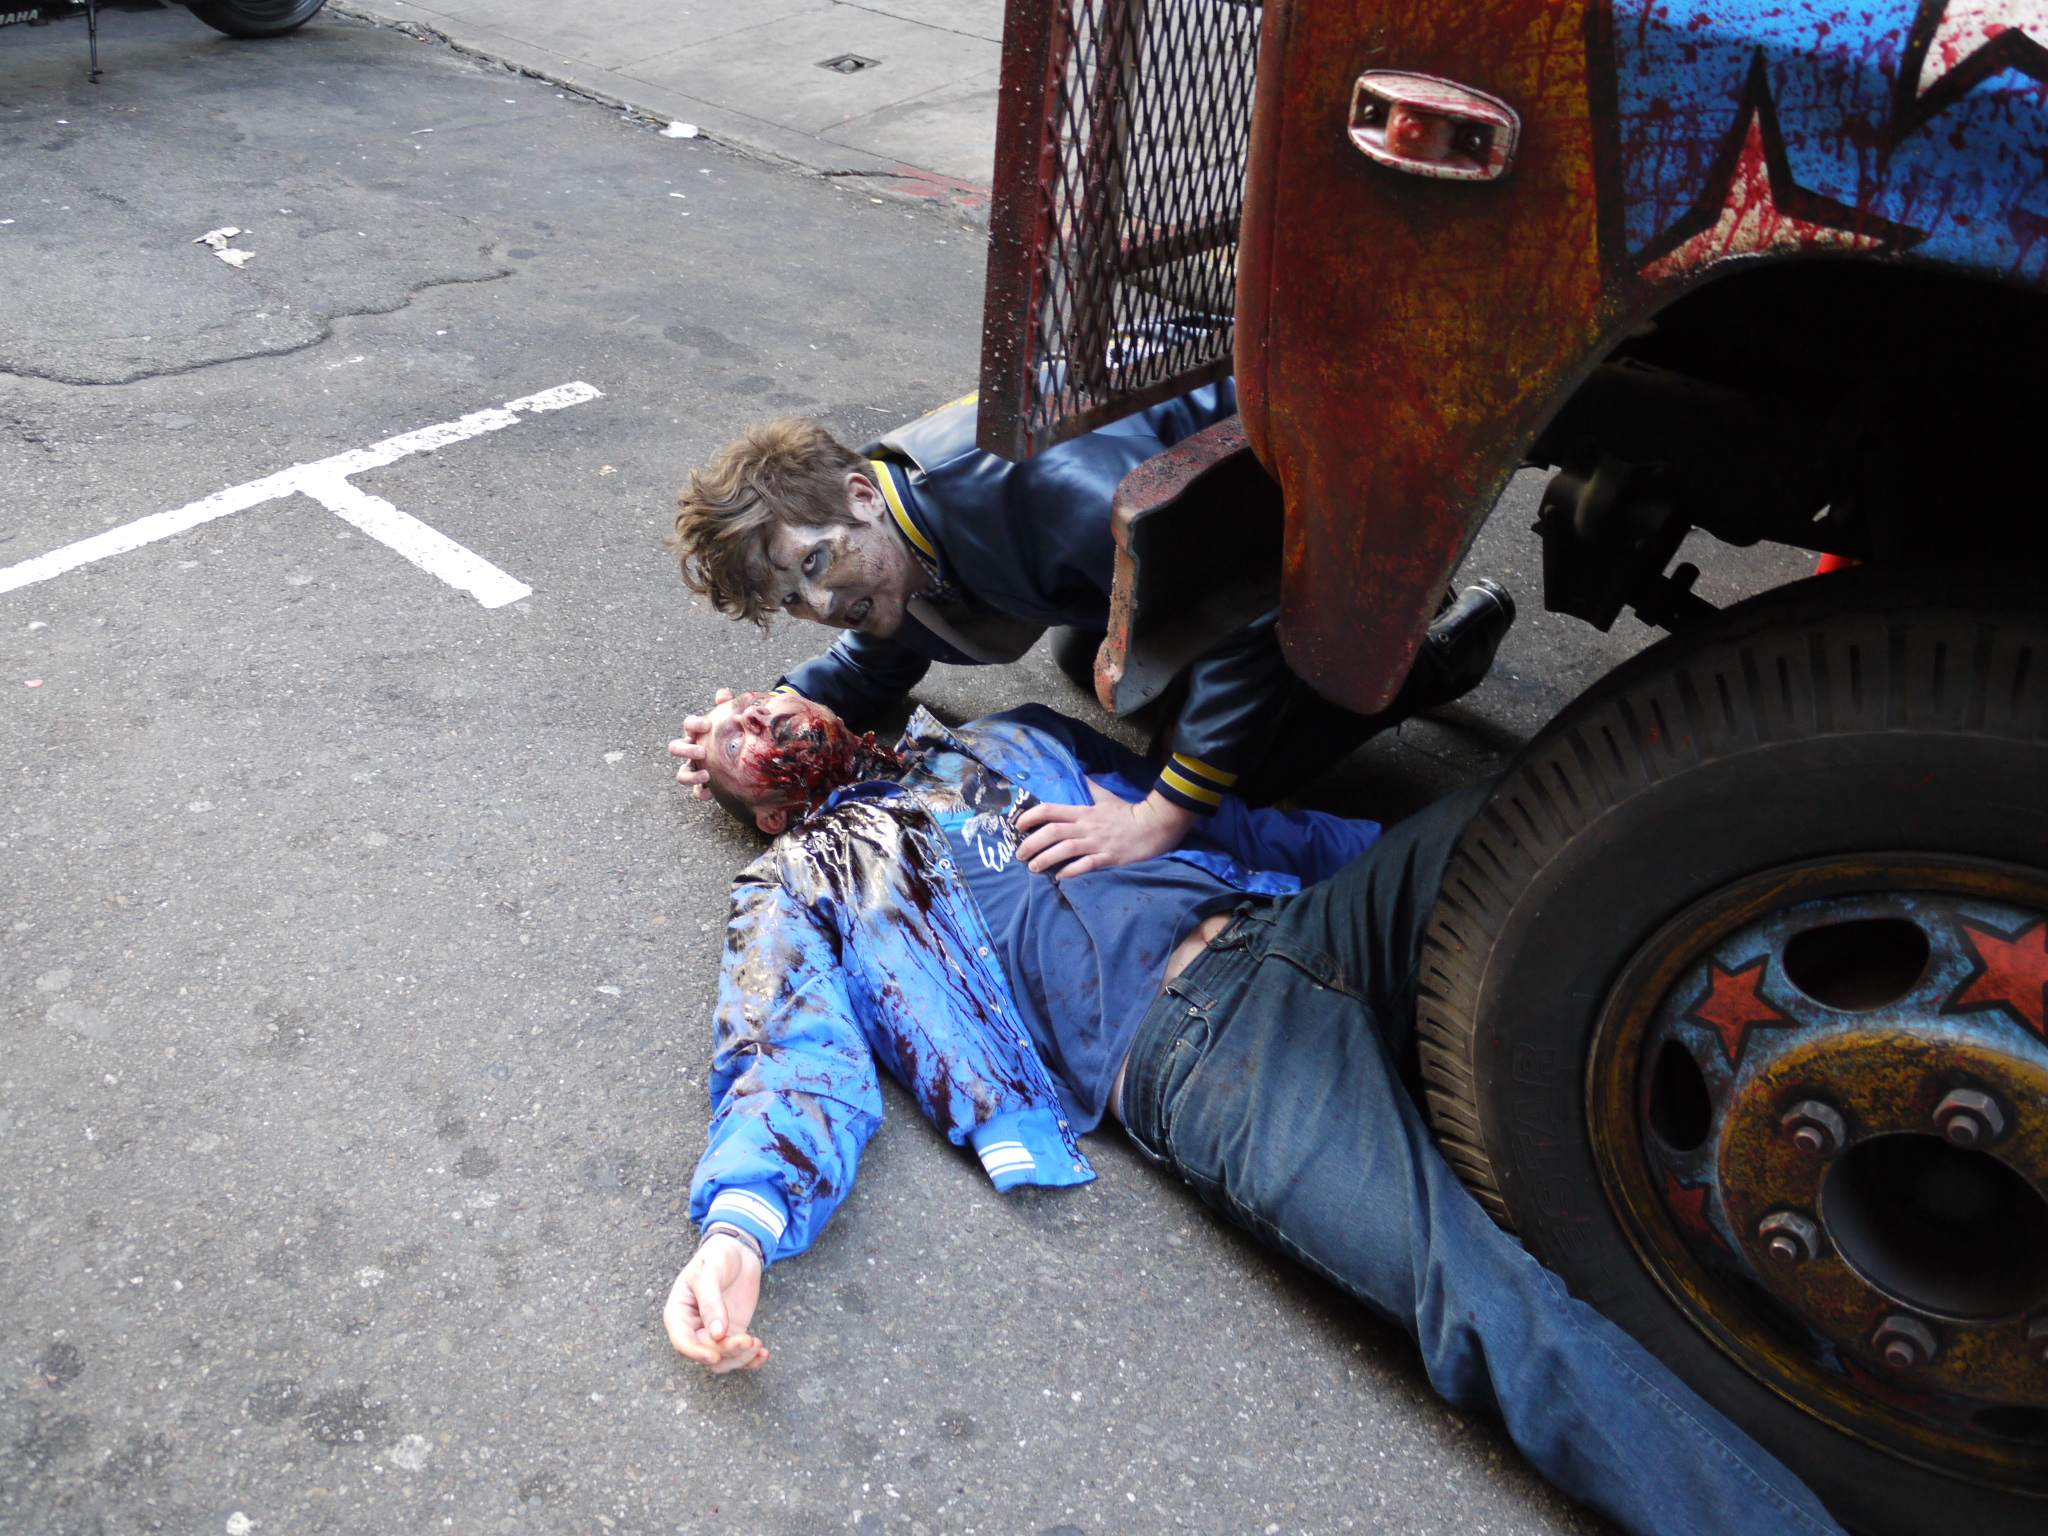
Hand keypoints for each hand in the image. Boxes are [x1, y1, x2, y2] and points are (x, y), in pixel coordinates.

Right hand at [664, 1233, 767, 1372]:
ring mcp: (714, 1333)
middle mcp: (694, 1328)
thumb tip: (717, 1333)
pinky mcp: (733, 1333)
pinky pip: (738, 1354)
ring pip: (723, 1360)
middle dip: (727, 1351)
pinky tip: (764, 1354)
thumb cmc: (715, 1257)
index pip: (682, 1342)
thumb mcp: (708, 1274)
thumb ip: (711, 1303)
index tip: (715, 1355)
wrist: (738, 1250)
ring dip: (740, 1358)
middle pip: (706, 1353)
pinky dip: (751, 1359)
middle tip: (748, 1340)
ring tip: (758, 1344)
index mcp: (679, 1314)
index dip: (697, 1353)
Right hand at [669, 688, 735, 801]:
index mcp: (698, 732)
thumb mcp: (733, 717)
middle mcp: (691, 749)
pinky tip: (711, 793)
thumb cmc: (734, 732)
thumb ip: (728, 703)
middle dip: (686, 750)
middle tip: (702, 752)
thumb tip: (722, 696)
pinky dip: (701, 793)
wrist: (745, 753)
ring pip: (681, 773)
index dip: (694, 724)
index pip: (688, 724)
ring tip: (706, 776)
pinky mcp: (702, 784)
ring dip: (690, 775)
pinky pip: (696, 792)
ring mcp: (694, 767)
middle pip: (675, 748)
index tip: (707, 725)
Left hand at [1015, 783, 1198, 876]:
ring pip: (1064, 850)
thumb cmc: (1129, 812)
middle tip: (1020, 854)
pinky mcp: (1108, 857)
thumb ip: (1092, 787)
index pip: (1050, 810)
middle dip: (1031, 843)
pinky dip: (1070, 872)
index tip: (1018, 826)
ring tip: (1033, 868)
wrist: (1154, 825)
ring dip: (1045, 859)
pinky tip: (1060, 877)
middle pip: (1051, 832)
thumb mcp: (1106, 797)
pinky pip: (1085, 865)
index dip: (1030, 817)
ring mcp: (1096, 842)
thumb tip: (1083, 774)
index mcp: (1083, 811)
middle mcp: (1086, 826)